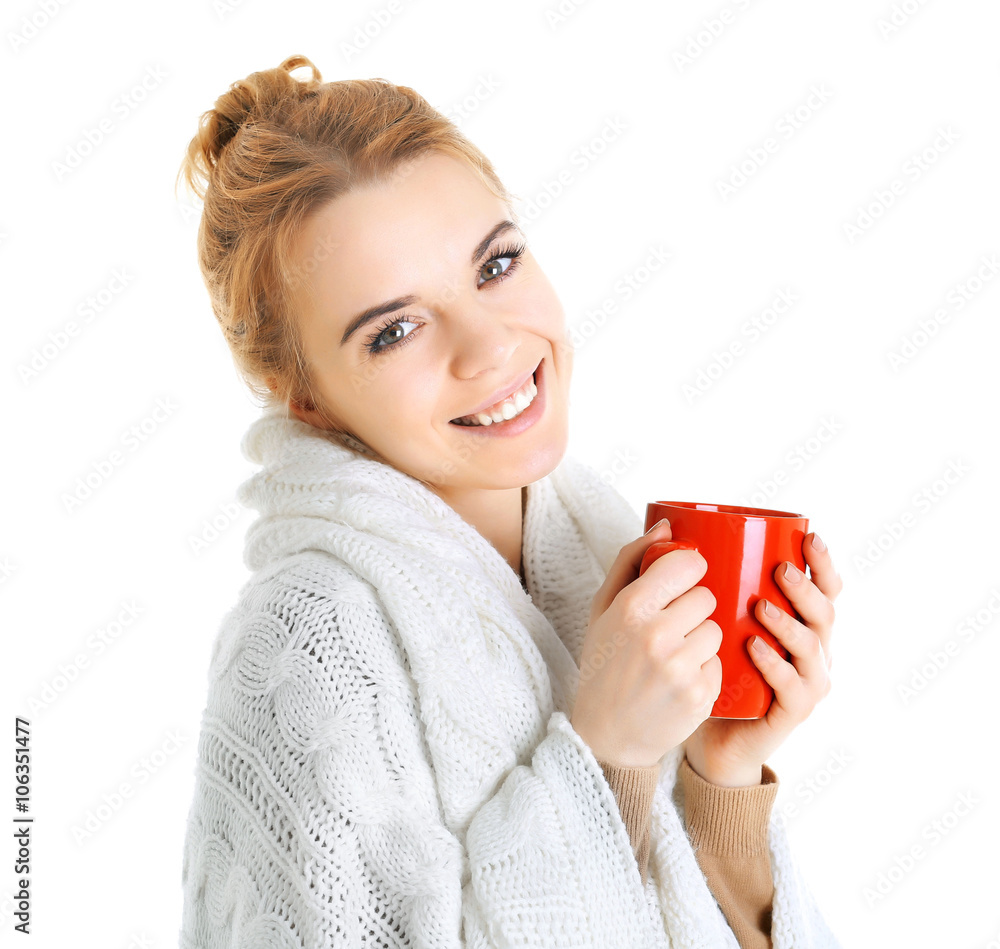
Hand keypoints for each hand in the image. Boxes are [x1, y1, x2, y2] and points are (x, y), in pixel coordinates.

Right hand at [570, 519, 723, 767]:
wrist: (605, 735)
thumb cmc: (605, 664)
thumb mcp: (603, 608)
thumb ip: (631, 560)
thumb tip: (668, 525)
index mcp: (630, 608)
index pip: (688, 565)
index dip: (691, 570)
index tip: (684, 580)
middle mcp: (656, 635)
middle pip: (706, 597)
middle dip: (694, 608)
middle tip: (672, 627)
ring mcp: (680, 667)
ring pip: (716, 630)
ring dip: (702, 640)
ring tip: (675, 656)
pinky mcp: (700, 695)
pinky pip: (720, 663)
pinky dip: (705, 670)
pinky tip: (680, 681)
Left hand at [683, 532, 841, 786]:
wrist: (701, 729)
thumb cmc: (700, 661)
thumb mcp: (694, 614)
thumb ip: (682, 573)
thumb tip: (664, 526)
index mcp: (796, 619)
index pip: (824, 586)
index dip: (824, 563)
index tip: (809, 538)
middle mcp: (810, 647)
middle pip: (826, 612)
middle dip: (807, 589)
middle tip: (780, 572)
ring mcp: (806, 681)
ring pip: (813, 648)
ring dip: (789, 624)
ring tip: (762, 608)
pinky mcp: (792, 712)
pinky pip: (794, 689)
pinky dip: (776, 666)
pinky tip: (755, 649)